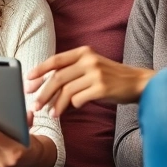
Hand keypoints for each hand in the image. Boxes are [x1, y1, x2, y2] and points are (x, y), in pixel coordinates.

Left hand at [28, 46, 154, 116]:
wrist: (138, 83)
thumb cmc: (110, 77)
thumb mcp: (91, 67)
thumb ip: (72, 71)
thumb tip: (45, 84)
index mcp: (84, 52)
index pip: (56, 60)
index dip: (39, 70)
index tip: (28, 81)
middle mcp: (89, 60)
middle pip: (58, 77)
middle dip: (43, 92)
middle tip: (35, 104)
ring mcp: (96, 73)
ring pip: (66, 90)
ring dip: (56, 104)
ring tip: (50, 114)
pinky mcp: (102, 88)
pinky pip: (79, 99)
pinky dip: (71, 106)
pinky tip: (69, 110)